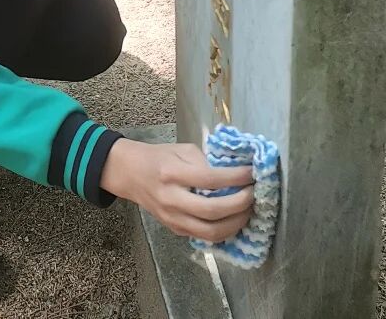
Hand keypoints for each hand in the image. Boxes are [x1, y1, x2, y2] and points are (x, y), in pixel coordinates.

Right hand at [100, 139, 252, 241]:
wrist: (130, 174)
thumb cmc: (158, 157)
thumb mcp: (180, 149)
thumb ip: (205, 161)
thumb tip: (233, 174)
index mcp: (172, 173)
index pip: (210, 179)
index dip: (236, 178)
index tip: (252, 173)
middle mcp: (172, 199)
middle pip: (213, 211)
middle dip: (240, 204)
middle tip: (254, 194)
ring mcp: (173, 218)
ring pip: (211, 231)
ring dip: (236, 223)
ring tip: (248, 210)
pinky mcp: (175, 230)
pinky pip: (205, 237)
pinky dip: (224, 230)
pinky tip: (234, 220)